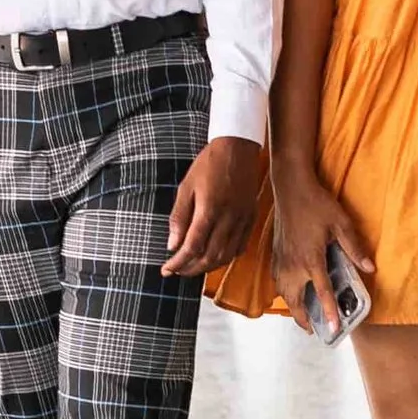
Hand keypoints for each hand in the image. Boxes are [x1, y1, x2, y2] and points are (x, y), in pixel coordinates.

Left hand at [164, 138, 264, 277]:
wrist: (237, 147)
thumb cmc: (208, 164)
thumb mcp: (186, 187)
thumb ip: (179, 217)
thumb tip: (173, 245)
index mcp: (209, 210)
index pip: (192, 247)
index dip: (178, 262)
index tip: (166, 269)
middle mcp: (228, 218)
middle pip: (210, 256)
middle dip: (191, 269)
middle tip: (177, 270)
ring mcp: (242, 219)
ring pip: (227, 255)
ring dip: (209, 266)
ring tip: (193, 267)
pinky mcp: (250, 217)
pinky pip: (240, 245)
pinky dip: (227, 256)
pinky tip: (215, 256)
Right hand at [268, 168, 374, 333]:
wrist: (291, 187)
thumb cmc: (317, 203)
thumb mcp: (342, 223)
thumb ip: (355, 248)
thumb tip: (370, 268)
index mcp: (311, 259)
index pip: (322, 293)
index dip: (328, 313)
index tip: (332, 329)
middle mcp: (293, 264)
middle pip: (296, 300)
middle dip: (303, 319)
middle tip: (314, 330)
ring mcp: (282, 259)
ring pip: (284, 293)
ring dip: (292, 307)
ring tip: (302, 316)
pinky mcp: (275, 253)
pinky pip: (277, 280)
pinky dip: (284, 292)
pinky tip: (290, 292)